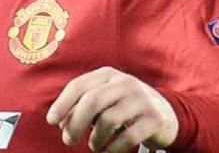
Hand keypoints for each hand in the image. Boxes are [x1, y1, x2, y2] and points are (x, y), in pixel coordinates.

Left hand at [45, 66, 177, 151]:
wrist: (167, 113)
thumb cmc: (124, 107)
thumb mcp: (103, 100)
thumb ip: (81, 107)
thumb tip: (60, 122)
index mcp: (107, 74)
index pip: (78, 85)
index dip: (62, 103)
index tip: (50, 121)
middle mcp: (124, 82)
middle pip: (92, 101)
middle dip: (75, 123)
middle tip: (67, 140)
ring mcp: (141, 99)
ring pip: (109, 120)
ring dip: (95, 138)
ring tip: (93, 146)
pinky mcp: (155, 119)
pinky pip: (128, 136)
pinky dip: (113, 147)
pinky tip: (107, 151)